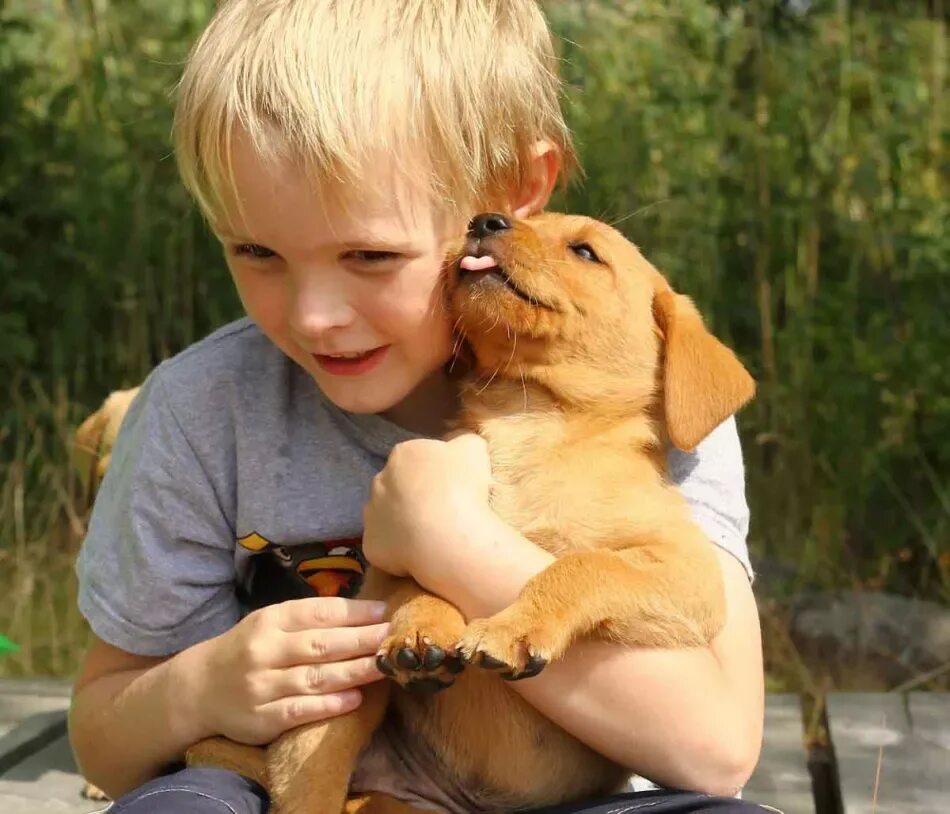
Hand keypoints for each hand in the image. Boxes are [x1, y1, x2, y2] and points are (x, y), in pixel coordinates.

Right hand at [189, 597, 388, 744]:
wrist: (199, 688)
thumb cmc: (249, 648)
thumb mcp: (271, 623)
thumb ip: (309, 618)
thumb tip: (364, 612)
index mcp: (271, 620)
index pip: (318, 613)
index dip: (353, 613)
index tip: (384, 612)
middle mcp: (265, 650)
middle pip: (322, 644)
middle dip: (362, 640)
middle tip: (392, 638)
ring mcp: (263, 685)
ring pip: (316, 677)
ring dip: (354, 672)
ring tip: (384, 666)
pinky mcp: (262, 718)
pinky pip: (301, 710)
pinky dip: (330, 705)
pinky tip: (356, 699)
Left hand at [362, 433, 491, 579]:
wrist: (447, 538)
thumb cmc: (462, 488)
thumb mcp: (474, 449)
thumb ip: (463, 439)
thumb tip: (458, 441)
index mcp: (402, 455)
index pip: (414, 458)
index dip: (432, 472)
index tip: (450, 486)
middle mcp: (379, 481)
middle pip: (397, 485)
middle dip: (414, 495)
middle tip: (442, 511)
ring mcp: (371, 514)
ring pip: (387, 515)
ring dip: (403, 522)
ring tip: (431, 535)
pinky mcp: (371, 545)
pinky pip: (385, 545)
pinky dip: (399, 549)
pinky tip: (420, 554)